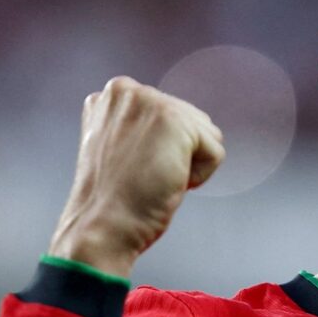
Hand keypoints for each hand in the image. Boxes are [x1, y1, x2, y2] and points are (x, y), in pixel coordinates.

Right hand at [48, 76, 224, 277]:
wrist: (102, 226)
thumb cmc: (112, 199)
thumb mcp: (119, 146)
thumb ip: (139, 124)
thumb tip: (172, 127)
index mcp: (113, 94)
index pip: (170, 115)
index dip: (160, 150)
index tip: (131, 167)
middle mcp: (128, 90)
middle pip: (192, 122)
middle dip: (177, 154)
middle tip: (142, 175)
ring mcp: (151, 101)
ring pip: (206, 135)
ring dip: (189, 164)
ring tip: (152, 178)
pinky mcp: (175, 120)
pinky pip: (215, 152)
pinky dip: (200, 176)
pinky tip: (167, 182)